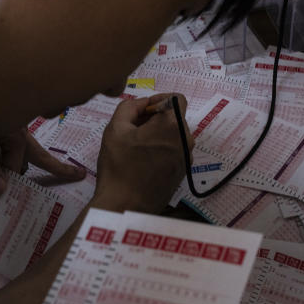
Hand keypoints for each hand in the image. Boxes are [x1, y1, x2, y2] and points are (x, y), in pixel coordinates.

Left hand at [0, 88, 84, 194]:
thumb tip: (1, 189)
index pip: (20, 165)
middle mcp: (14, 128)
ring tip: (13, 170)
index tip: (2, 190)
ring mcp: (2, 122)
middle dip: (53, 165)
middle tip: (78, 173)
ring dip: (13, 159)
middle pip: (33, 153)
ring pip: (13, 147)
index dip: (10, 179)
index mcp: (16, 135)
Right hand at [93, 93, 191, 212]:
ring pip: (175, 135)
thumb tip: (142, 104)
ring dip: (158, 134)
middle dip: (156, 118)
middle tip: (133, 128)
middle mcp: (186, 140)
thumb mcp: (116, 128)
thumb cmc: (119, 165)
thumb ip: (130, 106)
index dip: (158, 99)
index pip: (176, 98)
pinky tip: (143, 161)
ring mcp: (187, 158)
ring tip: (136, 146)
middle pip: (175, 117)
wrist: (125, 205)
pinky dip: (162, 149)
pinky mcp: (183, 173)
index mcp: (172, 125)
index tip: (142, 111)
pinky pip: (175, 151)